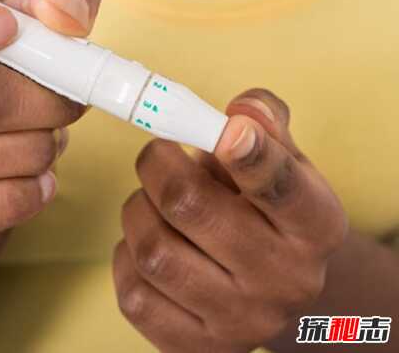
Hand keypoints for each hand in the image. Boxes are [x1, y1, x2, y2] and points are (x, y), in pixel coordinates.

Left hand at [113, 89, 347, 351]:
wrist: (273, 287)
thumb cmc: (268, 211)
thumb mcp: (283, 164)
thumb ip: (265, 125)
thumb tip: (242, 110)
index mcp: (312, 226)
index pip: (283, 189)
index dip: (253, 156)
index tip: (229, 129)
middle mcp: (282, 280)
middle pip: (189, 206)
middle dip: (157, 166)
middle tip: (156, 155)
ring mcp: (237, 320)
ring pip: (152, 250)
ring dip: (137, 212)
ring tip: (152, 204)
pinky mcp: (193, 346)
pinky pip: (134, 293)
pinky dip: (127, 258)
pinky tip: (148, 246)